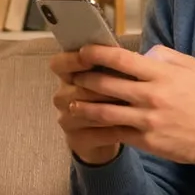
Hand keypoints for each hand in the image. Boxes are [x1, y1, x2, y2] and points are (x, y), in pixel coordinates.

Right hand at [49, 49, 126, 164]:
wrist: (110, 132)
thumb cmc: (114, 96)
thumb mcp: (115, 76)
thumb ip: (117, 64)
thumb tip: (136, 54)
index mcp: (69, 75)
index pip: (59, 64)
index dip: (72, 60)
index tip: (90, 59)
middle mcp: (63, 96)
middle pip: (77, 89)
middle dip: (102, 87)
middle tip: (126, 87)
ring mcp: (67, 119)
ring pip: (86, 111)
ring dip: (109, 108)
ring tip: (131, 106)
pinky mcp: (76, 139)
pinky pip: (95, 133)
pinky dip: (112, 128)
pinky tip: (129, 126)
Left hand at [50, 44, 194, 165]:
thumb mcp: (191, 67)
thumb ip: (165, 56)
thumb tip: (141, 52)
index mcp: (162, 75)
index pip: (122, 59)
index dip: (97, 53)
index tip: (84, 51)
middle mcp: (152, 96)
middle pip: (106, 85)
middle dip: (84, 79)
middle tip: (73, 76)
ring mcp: (148, 120)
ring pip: (104, 112)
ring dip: (82, 107)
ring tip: (71, 102)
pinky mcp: (146, 140)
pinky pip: (114, 134)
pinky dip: (96, 130)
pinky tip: (85, 126)